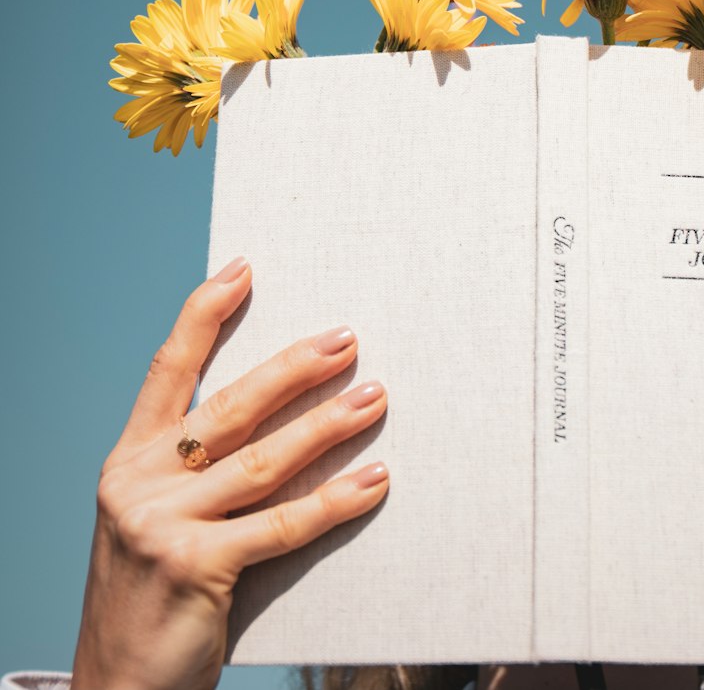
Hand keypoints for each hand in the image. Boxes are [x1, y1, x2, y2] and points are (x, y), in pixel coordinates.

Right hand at [71, 257, 388, 689]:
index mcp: (128, 460)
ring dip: (327, 426)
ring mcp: (163, 525)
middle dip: (293, 367)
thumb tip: (282, 414)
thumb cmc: (150, 597)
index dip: (205, 313)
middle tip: (346, 339)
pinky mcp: (196, 568)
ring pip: (264, 460)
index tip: (244, 269)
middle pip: (230, 407)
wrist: (115, 687)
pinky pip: (282, 524)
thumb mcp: (152, 519)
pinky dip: (334, 500)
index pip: (168, 368)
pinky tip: (373, 480)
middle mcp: (138, 482)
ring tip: (375, 399)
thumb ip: (194, 471)